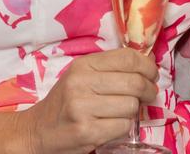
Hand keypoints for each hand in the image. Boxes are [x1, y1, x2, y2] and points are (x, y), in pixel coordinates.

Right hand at [0, 48, 159, 153]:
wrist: (38, 131)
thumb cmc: (65, 102)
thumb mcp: (82, 76)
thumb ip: (110, 68)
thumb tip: (149, 61)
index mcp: (83, 65)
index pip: (128, 58)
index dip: (148, 66)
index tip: (152, 74)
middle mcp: (81, 84)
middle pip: (134, 83)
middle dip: (148, 90)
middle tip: (148, 95)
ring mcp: (83, 109)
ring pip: (131, 106)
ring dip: (133, 111)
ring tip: (122, 112)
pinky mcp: (87, 132)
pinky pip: (124, 127)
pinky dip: (124, 127)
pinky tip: (112, 125)